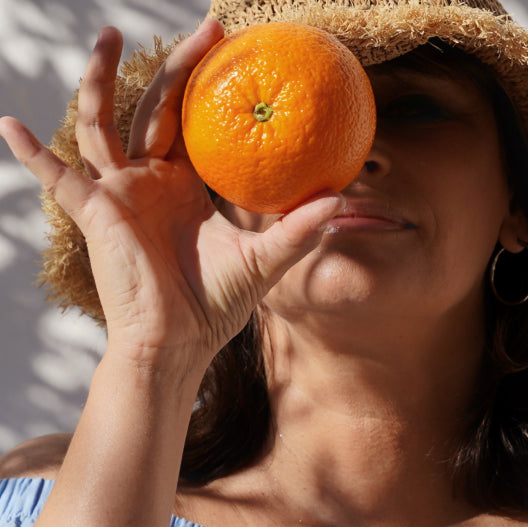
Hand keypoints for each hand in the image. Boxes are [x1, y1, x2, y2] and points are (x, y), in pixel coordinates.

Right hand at [0, 20, 342, 374]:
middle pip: (158, 108)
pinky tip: (9, 124)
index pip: (198, 124)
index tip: (236, 51)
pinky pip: (58, 179)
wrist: (178, 343)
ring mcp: (120, 193)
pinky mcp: (95, 214)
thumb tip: (343, 202)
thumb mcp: (265, 260)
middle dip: (178, 67)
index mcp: (187, 187)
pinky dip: (34, 154)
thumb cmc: (217, 305)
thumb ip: (299, 230)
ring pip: (105, 123)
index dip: (214, 89)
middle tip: (209, 28)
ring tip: (107, 35)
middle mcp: (152, 181)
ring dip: (101, 81)